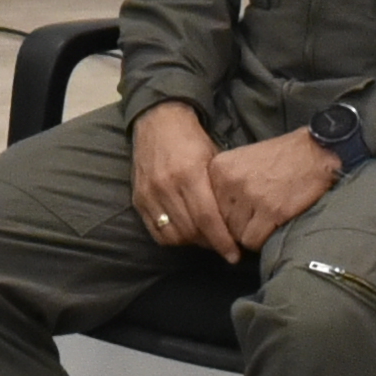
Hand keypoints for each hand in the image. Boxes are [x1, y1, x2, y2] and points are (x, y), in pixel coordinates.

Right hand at [128, 101, 234, 255]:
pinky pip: (155, 232)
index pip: (207, 218)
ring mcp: (149, 193)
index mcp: (189, 173)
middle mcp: (166, 186)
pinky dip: (172, 238)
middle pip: (191, 230)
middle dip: (210, 243)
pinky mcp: (138, 199)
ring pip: (173, 235)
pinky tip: (185, 233)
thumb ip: (220, 188)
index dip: (222, 241)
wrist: (158, 120)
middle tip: (224, 245)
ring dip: (192, 242)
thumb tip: (236, 220)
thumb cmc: (192, 138)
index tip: (234, 255)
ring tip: (205, 238)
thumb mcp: (214, 157)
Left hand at [196, 127, 343, 254]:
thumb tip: (216, 219)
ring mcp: (250, 196)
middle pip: (221, 222)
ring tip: (267, 219)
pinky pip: (254, 240)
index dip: (223, 215)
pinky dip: (263, 239)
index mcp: (220, 168)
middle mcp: (230, 182)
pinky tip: (274, 225)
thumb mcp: (243, 161)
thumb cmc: (283, 158)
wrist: (317, 152)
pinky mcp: (271, 211)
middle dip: (237, 225)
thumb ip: (226, 185)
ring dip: (251, 232)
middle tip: (255, 219)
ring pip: (236, 234)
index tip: (235, 216)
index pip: (208, 206)